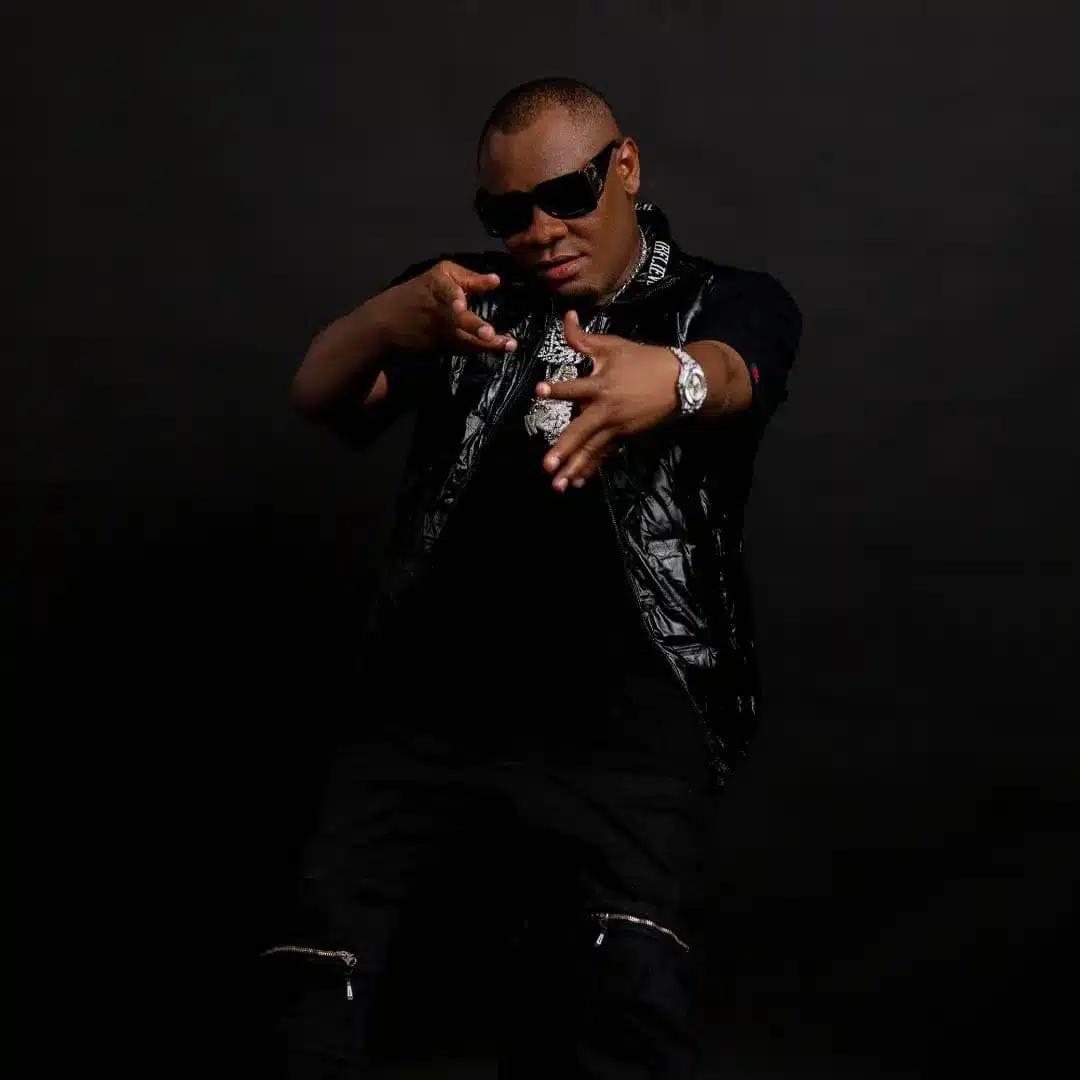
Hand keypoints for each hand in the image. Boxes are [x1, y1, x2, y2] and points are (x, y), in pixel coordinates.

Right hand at [390, 260, 516, 352]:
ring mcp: (437, 332)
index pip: (447, 289)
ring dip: (485, 344)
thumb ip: (468, 278)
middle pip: (457, 320)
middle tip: (489, 334)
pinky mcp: (438, 347)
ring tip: (507, 344)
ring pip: (463, 339)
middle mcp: (436, 311)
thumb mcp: (440, 276)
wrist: (386, 323)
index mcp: (435, 287)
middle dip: (473, 327)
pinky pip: (462, 348)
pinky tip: (498, 348)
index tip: (469, 299)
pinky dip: (479, 349)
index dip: (457, 295)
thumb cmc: (420, 293)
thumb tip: (497, 281)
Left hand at [537, 310, 679, 491]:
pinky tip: (576, 482)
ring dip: (574, 468)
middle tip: (547, 464)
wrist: (680, 381)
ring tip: (557, 485)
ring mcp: (616, 427)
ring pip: (591, 450)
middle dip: (564, 448)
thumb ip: (582, 337)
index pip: (575, 386)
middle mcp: (606, 409)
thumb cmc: (642, 360)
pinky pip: (603, 455)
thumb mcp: (613, 345)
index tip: (539, 390)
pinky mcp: (623, 437)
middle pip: (581, 430)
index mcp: (601, 384)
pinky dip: (590, 469)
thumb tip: (566, 315)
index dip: (558, 388)